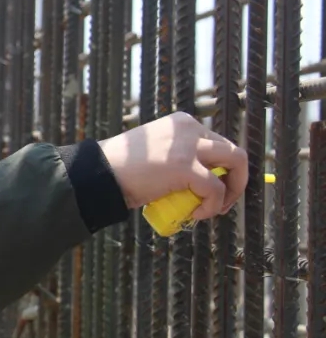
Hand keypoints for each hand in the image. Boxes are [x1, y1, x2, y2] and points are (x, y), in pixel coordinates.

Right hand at [97, 111, 248, 219]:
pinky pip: (215, 189)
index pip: (218, 144)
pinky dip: (212, 205)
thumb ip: (181, 156)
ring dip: (232, 190)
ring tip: (215, 208)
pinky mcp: (186, 167)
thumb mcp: (159, 152)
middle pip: (233, 151)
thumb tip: (201, 178)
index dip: (222, 169)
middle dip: (235, 179)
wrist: (100, 174)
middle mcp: (189, 128)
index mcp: (182, 123)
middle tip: (221, 200)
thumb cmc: (123, 168)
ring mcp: (188, 146)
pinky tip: (196, 214)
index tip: (213, 188)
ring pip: (236, 162)